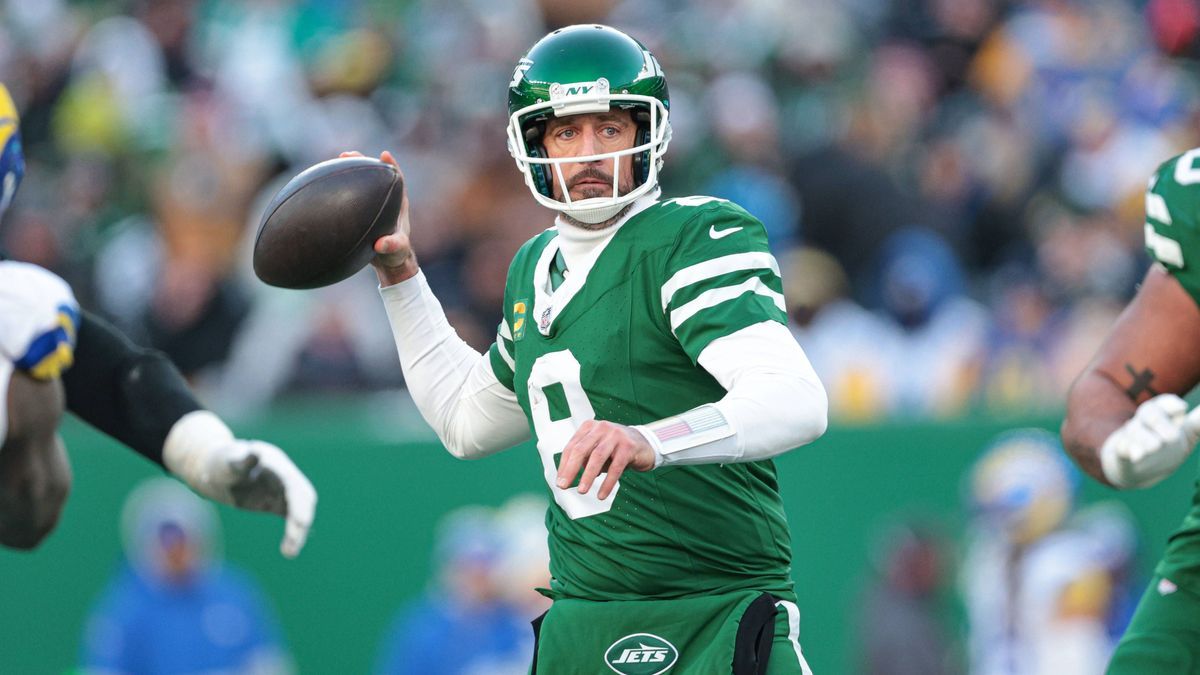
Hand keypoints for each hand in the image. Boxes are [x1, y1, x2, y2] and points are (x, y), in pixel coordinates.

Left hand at [165, 413, 316, 557]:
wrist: (214, 470)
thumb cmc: (219, 463)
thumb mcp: (227, 461)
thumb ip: (241, 461)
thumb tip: (255, 455)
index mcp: (274, 462)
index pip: (293, 483)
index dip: (299, 503)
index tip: (300, 523)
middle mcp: (284, 476)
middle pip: (303, 497)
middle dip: (302, 520)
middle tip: (292, 545)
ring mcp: (282, 489)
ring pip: (300, 509)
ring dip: (299, 531)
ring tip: (288, 553)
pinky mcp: (277, 502)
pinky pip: (291, 517)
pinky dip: (293, 533)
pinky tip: (290, 549)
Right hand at [340, 150, 416, 284]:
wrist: (387, 261)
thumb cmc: (395, 254)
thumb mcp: (396, 250)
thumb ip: (392, 246)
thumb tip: (381, 244)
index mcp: (398, 204)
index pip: (397, 178)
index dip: (391, 165)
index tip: (384, 154)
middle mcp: (386, 199)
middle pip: (375, 173)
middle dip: (363, 161)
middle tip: (348, 154)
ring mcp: (372, 203)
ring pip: (361, 182)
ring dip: (349, 170)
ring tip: (335, 160)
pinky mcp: (360, 210)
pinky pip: (349, 195)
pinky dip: (339, 188)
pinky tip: (322, 185)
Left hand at [555, 420, 656, 500]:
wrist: (645, 444)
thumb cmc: (615, 449)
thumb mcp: (597, 450)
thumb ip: (584, 459)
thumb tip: (567, 477)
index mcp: (590, 427)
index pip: (572, 446)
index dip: (564, 465)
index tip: (560, 481)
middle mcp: (602, 428)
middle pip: (581, 449)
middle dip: (570, 469)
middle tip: (563, 486)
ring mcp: (616, 435)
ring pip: (597, 457)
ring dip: (587, 476)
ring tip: (581, 491)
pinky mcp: (629, 446)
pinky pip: (615, 467)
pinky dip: (607, 483)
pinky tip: (602, 495)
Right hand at [1100, 394, 1199, 488]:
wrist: (1139, 469)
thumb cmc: (1167, 447)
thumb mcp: (1187, 435)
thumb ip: (1198, 422)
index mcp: (1162, 413)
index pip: (1164, 402)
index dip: (1171, 404)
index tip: (1183, 408)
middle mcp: (1144, 421)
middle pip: (1149, 412)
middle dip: (1159, 421)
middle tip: (1173, 437)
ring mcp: (1132, 436)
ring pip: (1134, 430)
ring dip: (1145, 438)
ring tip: (1156, 447)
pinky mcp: (1122, 452)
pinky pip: (1122, 447)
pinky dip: (1130, 450)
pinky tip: (1138, 456)